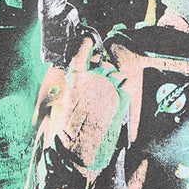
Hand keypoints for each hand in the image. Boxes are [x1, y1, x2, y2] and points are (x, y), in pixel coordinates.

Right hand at [51, 37, 125, 172]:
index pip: (81, 52)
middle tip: (98, 78)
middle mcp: (95, 79)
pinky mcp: (122, 97)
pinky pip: (127, 82)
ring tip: (108, 90)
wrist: (82, 148)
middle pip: (102, 63)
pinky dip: (124, 85)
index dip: (85, 44)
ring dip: (113, 78)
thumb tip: (76, 77)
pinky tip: (120, 91)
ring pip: (116, 72)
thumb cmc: (68, 129)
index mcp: (77, 79)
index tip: (87, 40)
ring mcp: (110, 87)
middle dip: (101, 68)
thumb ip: (71, 86)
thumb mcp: (61, 102)